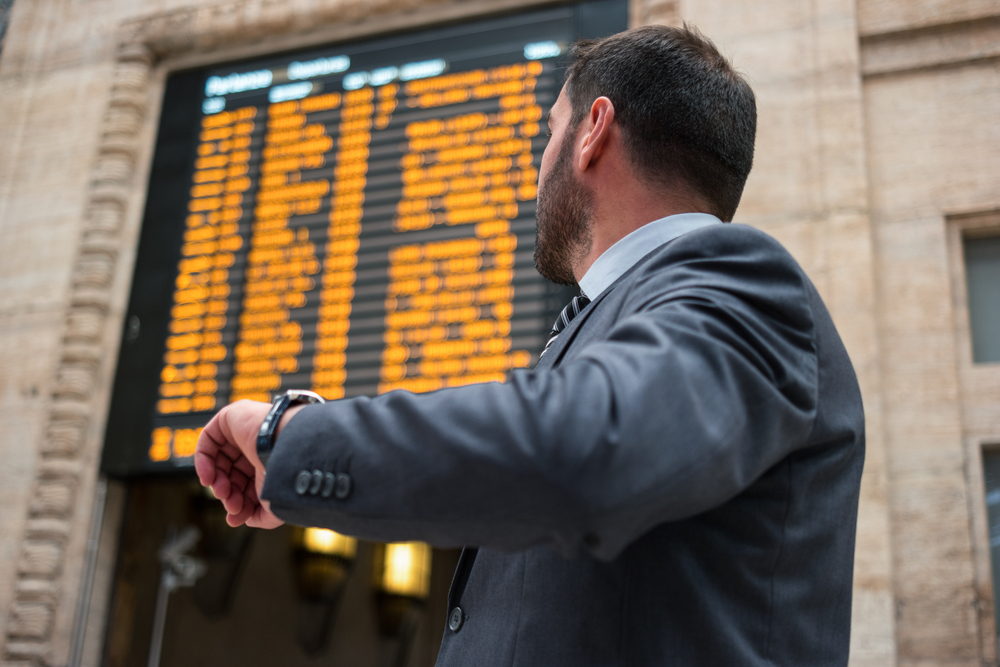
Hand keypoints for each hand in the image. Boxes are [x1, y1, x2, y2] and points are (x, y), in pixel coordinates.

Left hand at [194, 400, 284, 528]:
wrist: (288, 451)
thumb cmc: (287, 473)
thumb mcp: (275, 504)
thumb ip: (263, 517)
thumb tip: (247, 520)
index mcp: (272, 459)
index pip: (248, 482)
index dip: (240, 501)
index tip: (237, 517)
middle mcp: (259, 444)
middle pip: (233, 474)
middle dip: (229, 494)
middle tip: (232, 507)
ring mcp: (245, 430)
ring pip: (220, 460)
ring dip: (217, 482)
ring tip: (222, 493)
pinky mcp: (231, 417)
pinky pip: (208, 440)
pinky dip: (203, 462)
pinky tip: (209, 478)